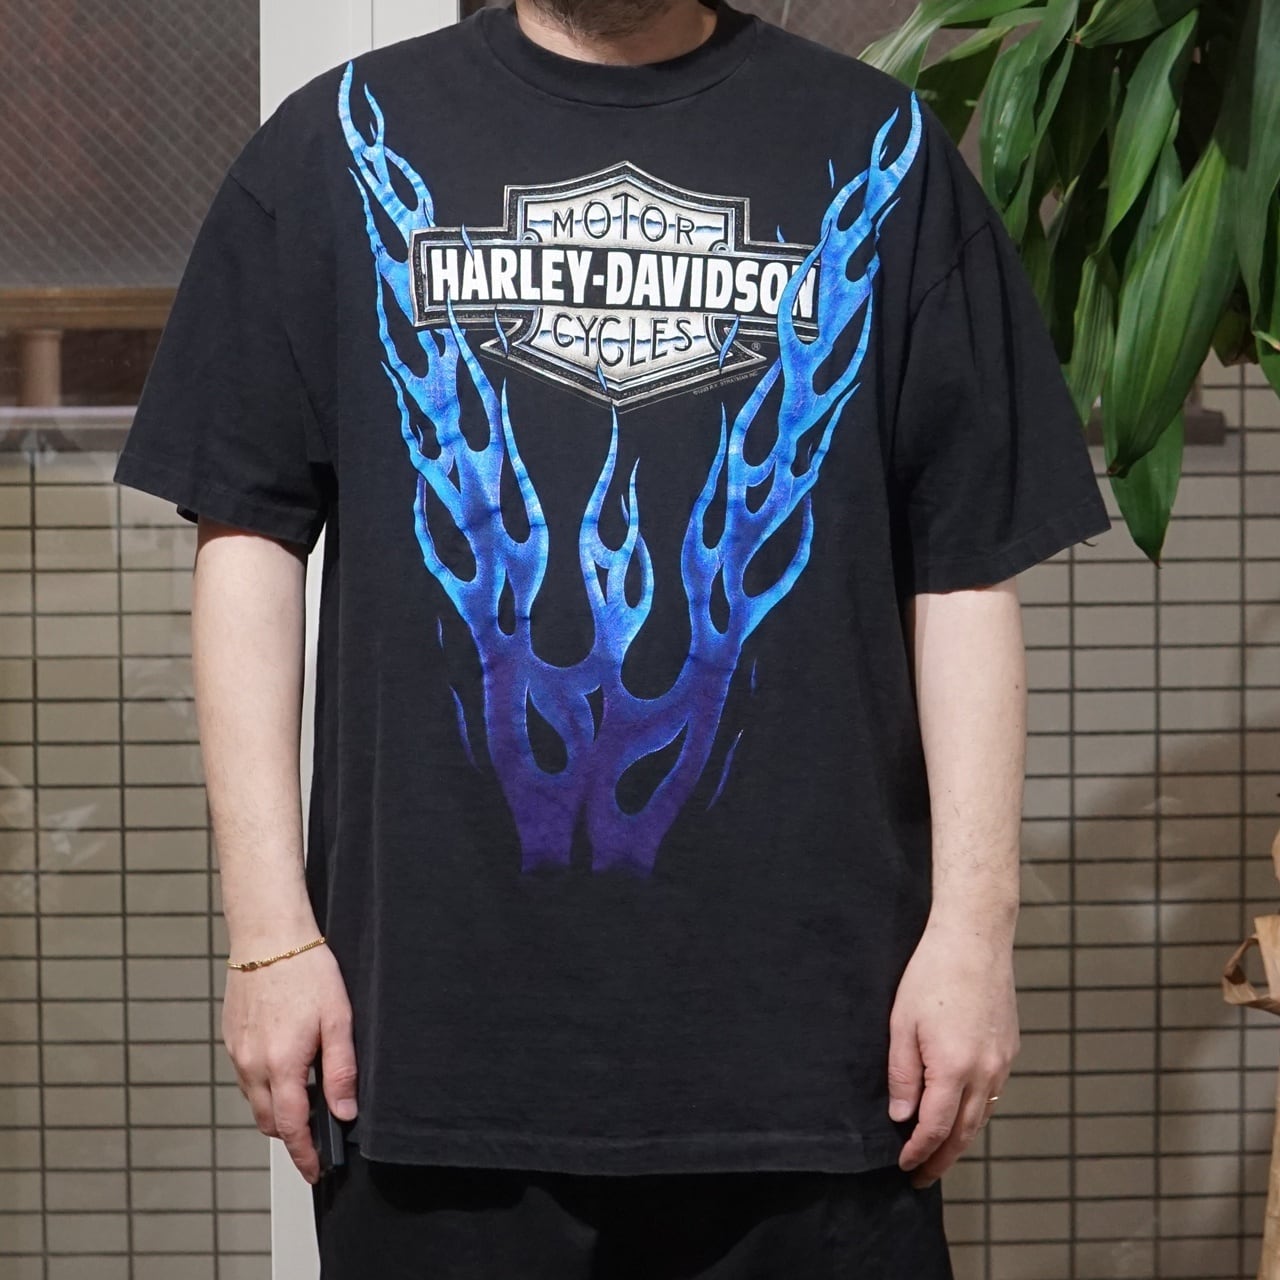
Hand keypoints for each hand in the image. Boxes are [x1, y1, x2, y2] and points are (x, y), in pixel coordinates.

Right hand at [222, 939, 357, 1183]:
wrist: (268, 936)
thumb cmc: (306, 971)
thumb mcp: (338, 1019)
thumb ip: (341, 1070)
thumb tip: (344, 1112)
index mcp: (281, 1064)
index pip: (290, 1126)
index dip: (304, 1153)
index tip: (314, 1170)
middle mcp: (252, 1064)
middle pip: (268, 1121)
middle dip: (290, 1135)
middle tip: (314, 1136)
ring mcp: (237, 1052)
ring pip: (254, 1100)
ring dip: (276, 1109)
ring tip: (304, 1097)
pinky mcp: (231, 1039)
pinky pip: (246, 1077)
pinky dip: (264, 1085)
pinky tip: (284, 1067)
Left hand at [886, 911, 1019, 1187]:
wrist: (974, 939)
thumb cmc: (931, 974)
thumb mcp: (902, 1023)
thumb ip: (902, 1074)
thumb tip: (901, 1116)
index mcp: (954, 1068)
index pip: (936, 1128)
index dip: (919, 1152)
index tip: (904, 1165)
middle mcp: (985, 1072)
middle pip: (964, 1132)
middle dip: (942, 1159)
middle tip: (922, 1178)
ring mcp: (1001, 1061)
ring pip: (981, 1115)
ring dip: (961, 1139)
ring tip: (939, 1154)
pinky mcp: (1009, 1048)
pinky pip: (992, 1093)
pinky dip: (975, 1112)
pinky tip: (960, 1113)